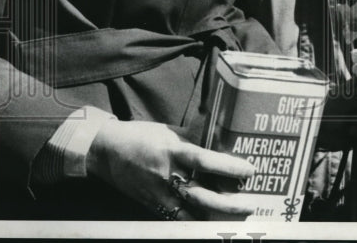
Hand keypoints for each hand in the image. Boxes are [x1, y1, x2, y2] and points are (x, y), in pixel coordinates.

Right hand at [86, 119, 256, 219]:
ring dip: (216, 218)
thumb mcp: (170, 131)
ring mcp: (158, 194)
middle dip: (228, 204)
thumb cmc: (142, 136)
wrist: (106, 151)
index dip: (228, 168)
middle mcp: (166, 175)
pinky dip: (195, 223)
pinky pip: (177, 219)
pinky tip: (211, 224)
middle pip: (201, 195)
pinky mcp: (152, 206)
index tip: (249, 171)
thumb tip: (221, 143)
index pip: (205, 161)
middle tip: (249, 205)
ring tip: (238, 220)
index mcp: (172, 151)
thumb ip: (195, 139)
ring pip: (191, 213)